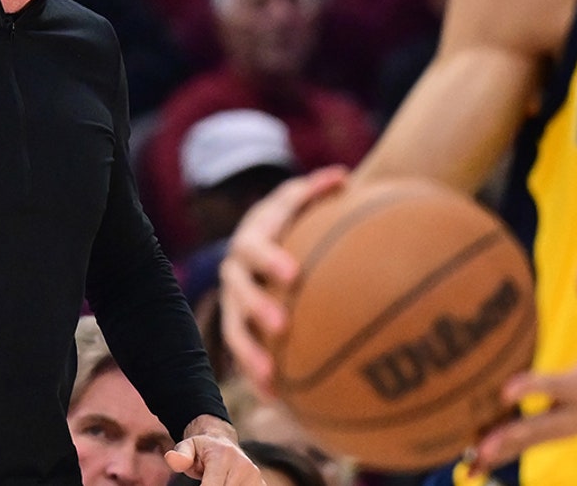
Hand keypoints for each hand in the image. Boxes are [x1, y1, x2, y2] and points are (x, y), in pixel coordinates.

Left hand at [164, 415, 262, 484]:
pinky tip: (224, 483)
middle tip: (203, 483)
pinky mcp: (261, 485)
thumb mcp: (187, 447)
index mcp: (224, 457)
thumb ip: (181, 456)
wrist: (223, 444)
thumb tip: (171, 458)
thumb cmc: (201, 450)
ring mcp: (255, 478)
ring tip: (212, 481)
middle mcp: (244, 467)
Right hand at [219, 167, 347, 393]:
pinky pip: (246, 352)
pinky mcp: (241, 326)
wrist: (271, 239)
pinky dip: (259, 375)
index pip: (255, 246)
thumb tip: (342, 176)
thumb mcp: (302, 202)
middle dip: (257, 308)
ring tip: (271, 378)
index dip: (269, 260)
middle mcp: (235, 269)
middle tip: (282, 326)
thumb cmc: (298, 219)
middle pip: (239, 289)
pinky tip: (279, 401)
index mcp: (251, 238)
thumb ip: (317, 191)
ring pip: (234, 328)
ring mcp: (234, 300)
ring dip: (250, 353)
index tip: (292, 275)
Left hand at [469, 259, 576, 473]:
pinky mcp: (561, 431)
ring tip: (471, 461)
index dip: (531, 388)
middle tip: (482, 447)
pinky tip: (474, 460)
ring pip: (532, 442)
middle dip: (511, 437)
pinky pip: (530, 443)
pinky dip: (506, 452)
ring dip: (502, 451)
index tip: (505, 390)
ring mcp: (569, 426)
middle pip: (540, 427)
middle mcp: (576, 411)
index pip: (555, 386)